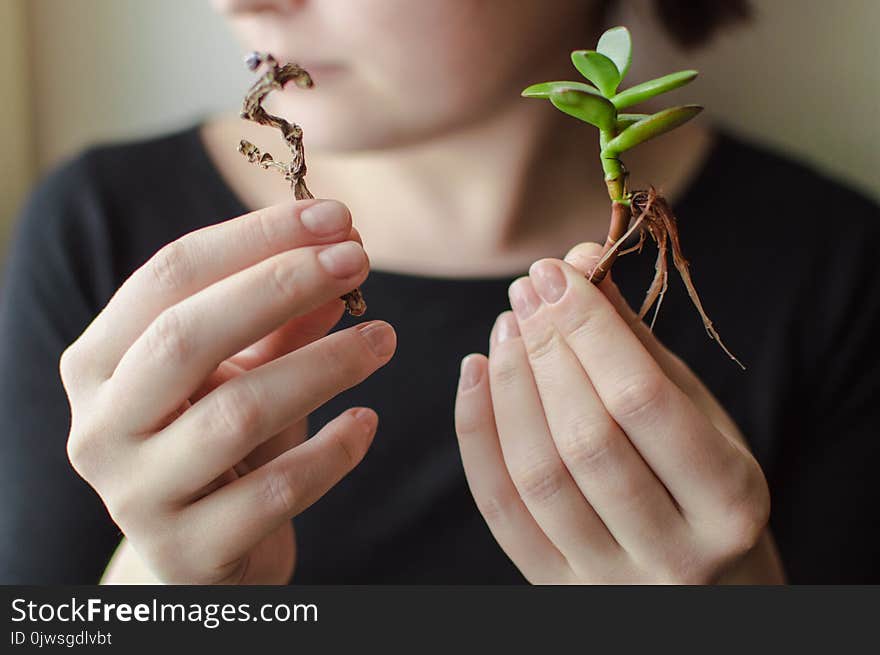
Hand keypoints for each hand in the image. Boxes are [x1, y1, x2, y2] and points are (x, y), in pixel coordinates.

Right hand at [61, 199, 395, 583]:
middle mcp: (100, 426)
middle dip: (282, 285)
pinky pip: (274, 492)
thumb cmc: (221, 446)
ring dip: (324, 364)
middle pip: (188, 335)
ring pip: (238, 412)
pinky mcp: (188, 552)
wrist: (202, 556)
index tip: (337, 217)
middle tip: (358, 261)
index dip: (257, 238)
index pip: (171, 275)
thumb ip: (282, 320)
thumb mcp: (245, 373)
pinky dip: (331, 451)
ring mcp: (137, 495)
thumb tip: (341, 252)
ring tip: (383, 339)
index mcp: (98, 363)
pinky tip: (367, 422)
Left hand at [455, 242, 782, 583]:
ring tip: (505, 326)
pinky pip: (501, 508)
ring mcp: (608, 578)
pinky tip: (475, 373)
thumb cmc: (706, 482)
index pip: (640, 400)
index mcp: (729, 502)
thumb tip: (582, 262)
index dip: (590, 329)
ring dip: (510, 387)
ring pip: (538, 475)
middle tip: (525, 291)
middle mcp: (673, 553)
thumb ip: (638, 346)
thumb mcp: (699, 414)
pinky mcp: (554, 585)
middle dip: (548, 350)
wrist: (708, 583)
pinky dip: (478, 434)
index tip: (556, 271)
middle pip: (585, 439)